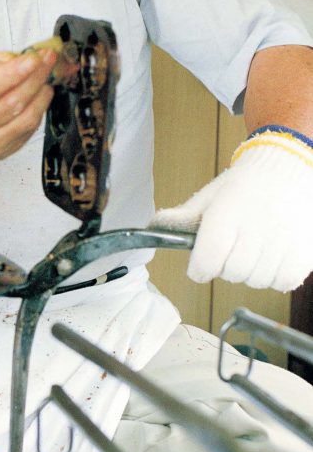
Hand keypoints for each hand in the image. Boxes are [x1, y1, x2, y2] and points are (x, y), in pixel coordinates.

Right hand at [0, 48, 55, 158]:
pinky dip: (36, 113)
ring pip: (21, 121)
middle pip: (8, 105)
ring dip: (40, 98)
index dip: (12, 74)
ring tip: (46, 80)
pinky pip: (24, 133)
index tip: (33, 58)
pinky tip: (39, 99)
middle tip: (48, 61)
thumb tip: (16, 57)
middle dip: (33, 80)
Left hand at [150, 128, 312, 291]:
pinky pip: (281, 282)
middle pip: (231, 273)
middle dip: (226, 265)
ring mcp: (283, 242)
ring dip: (251, 271)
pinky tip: (274, 253)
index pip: (207, 261)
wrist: (288, 169)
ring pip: (256, 281)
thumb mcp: (211, 196)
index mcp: (227, 214)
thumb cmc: (246, 186)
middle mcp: (257, 228)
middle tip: (235, 244)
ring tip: (257, 245)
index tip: (203, 262)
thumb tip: (153, 226)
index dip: (200, 268)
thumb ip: (183, 217)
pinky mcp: (303, 255)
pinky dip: (275, 275)